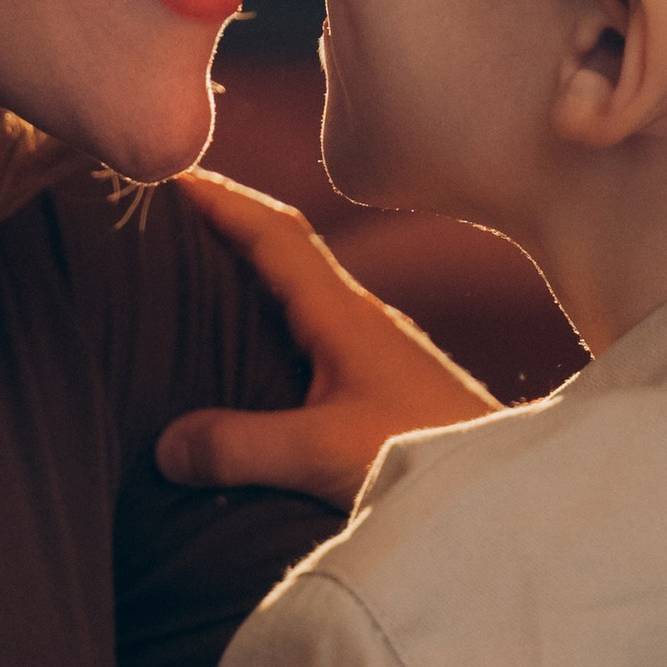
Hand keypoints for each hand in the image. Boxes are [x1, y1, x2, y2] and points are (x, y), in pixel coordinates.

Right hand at [156, 169, 498, 508]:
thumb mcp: (324, 453)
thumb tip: (167, 444)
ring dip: (244, 280)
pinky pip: (307, 340)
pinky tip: (242, 361)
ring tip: (181, 280)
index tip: (169, 172)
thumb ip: (242, 446)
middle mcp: (360, 321)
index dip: (221, 199)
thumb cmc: (430, 457)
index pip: (276, 234)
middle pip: (282, 254)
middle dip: (221, 228)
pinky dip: (265, 329)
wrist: (510, 493)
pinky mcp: (379, 390)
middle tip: (157, 217)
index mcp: (346, 315)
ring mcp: (373, 354)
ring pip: (296, 298)